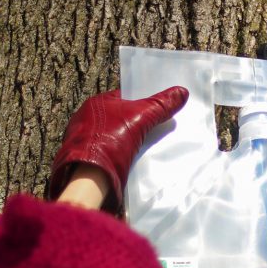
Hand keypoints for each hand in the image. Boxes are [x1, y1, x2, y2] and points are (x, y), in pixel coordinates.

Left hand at [49, 86, 188, 213]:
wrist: (90, 175)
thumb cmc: (111, 139)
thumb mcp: (142, 117)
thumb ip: (161, 105)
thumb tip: (182, 92)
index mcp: (95, 103)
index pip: (123, 99)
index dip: (141, 103)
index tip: (157, 110)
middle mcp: (86, 119)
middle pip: (119, 118)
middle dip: (136, 124)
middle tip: (156, 129)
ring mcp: (84, 140)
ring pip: (113, 137)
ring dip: (128, 141)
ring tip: (148, 147)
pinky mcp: (86, 159)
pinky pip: (107, 153)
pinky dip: (119, 155)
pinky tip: (132, 161)